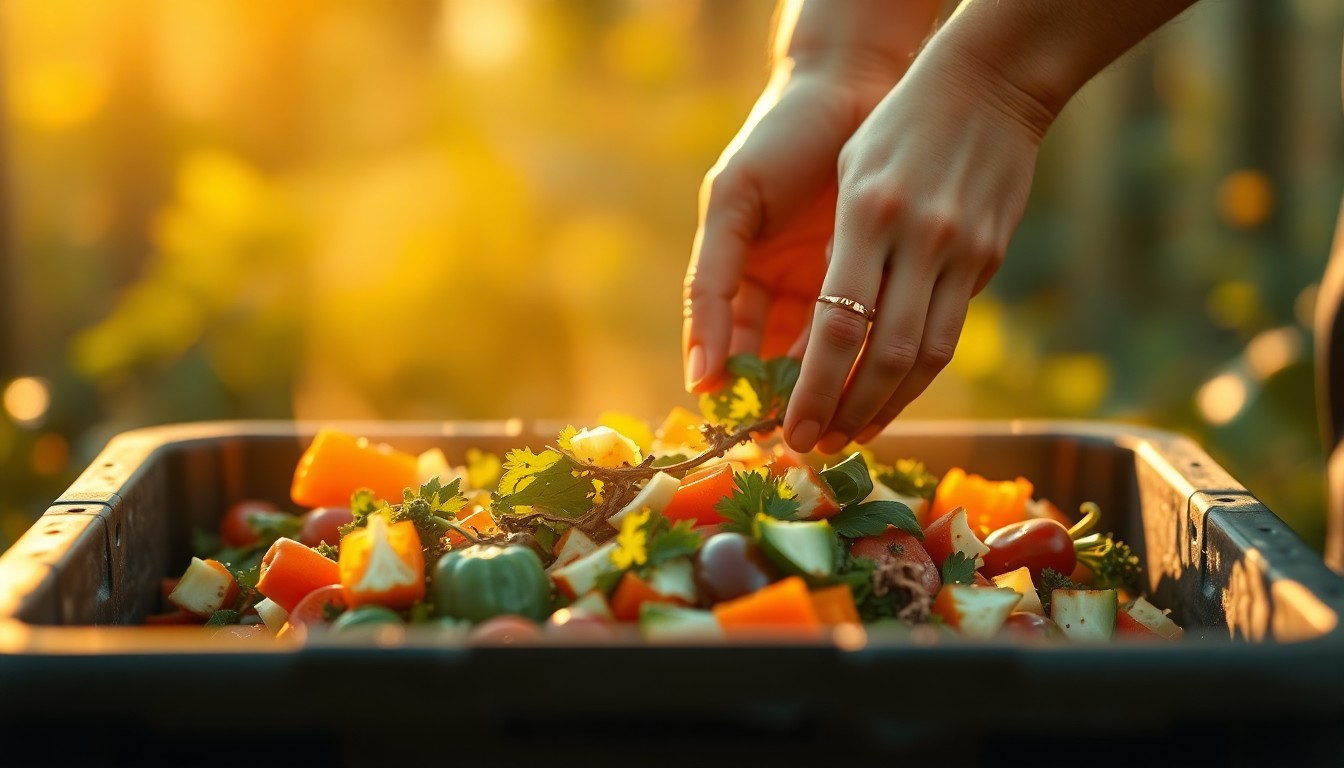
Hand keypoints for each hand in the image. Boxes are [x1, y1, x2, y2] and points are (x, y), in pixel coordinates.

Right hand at [683, 64, 898, 393]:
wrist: (852, 88)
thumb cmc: (778, 139)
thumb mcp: (733, 204)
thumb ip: (711, 284)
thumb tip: (700, 376)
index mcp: (737, 271)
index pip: (725, 345)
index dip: (731, 384)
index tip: (739, 421)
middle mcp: (779, 285)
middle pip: (773, 360)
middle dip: (781, 398)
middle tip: (790, 435)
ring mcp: (825, 282)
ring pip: (819, 352)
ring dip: (822, 386)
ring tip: (827, 417)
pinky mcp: (870, 276)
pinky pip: (863, 328)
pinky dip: (860, 356)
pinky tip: (861, 379)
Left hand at [784, 48, 1052, 453]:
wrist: (989, 86)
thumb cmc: (896, 126)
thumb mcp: (851, 173)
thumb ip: (837, 250)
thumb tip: (818, 334)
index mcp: (869, 214)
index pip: (838, 325)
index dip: (814, 388)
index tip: (792, 427)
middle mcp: (918, 239)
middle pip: (884, 355)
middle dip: (845, 411)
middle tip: (816, 447)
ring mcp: (961, 253)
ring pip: (926, 358)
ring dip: (886, 407)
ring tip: (852, 436)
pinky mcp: (988, 260)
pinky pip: (949, 333)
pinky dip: (917, 375)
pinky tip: (891, 397)